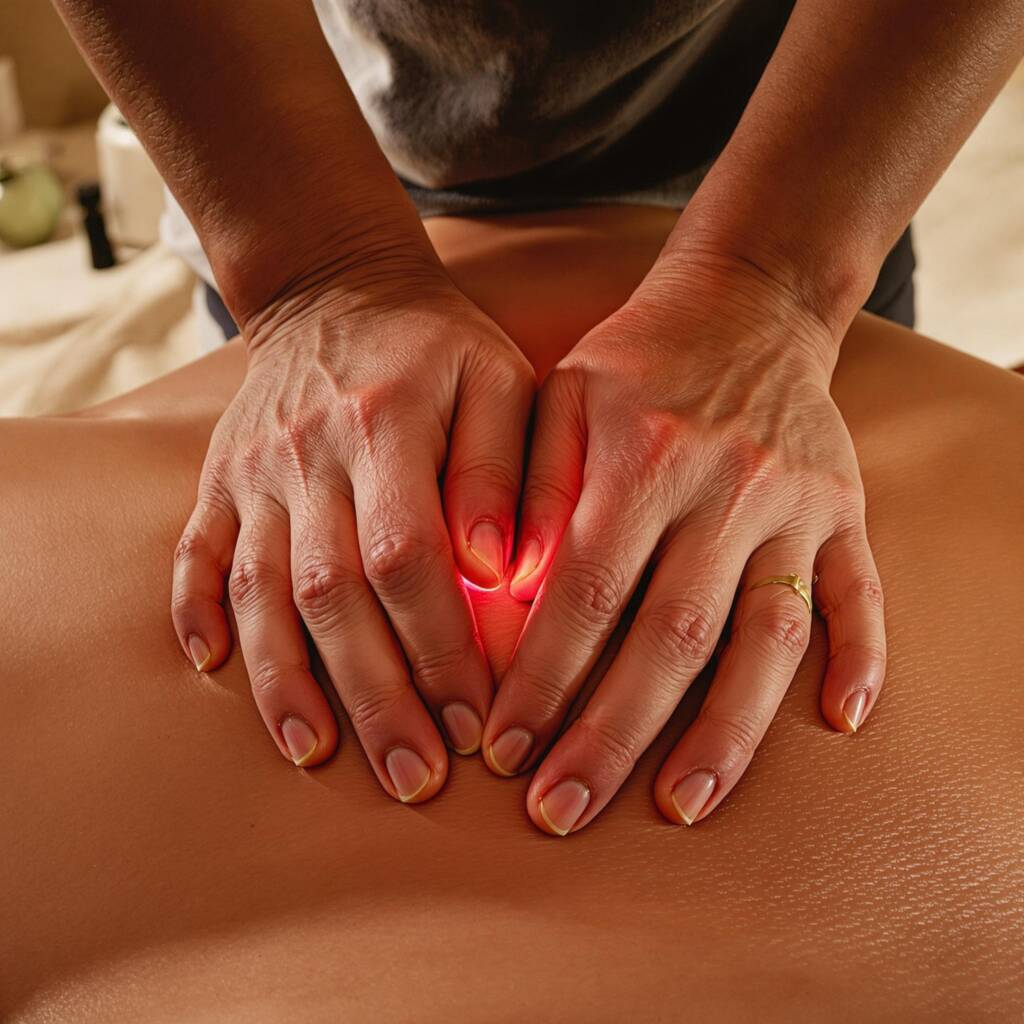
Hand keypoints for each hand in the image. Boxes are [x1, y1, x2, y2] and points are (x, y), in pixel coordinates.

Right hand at [171, 270, 534, 801]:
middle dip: (375, 695)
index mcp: (386, 424)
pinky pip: (196, 554)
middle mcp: (308, 455)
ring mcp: (253, 472)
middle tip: (415, 777)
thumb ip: (502, 469)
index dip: (442, 646)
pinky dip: (197, 614)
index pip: (408, 557)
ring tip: (316, 755)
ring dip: (285, 681)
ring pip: (259, 590)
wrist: (338, 290)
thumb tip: (498, 569)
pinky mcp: (220, 481)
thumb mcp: (498, 377)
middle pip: (332, 594)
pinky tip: (213, 672)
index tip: (478, 719)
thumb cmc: (437, 346)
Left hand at [482, 252, 885, 834]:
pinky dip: (861, 660)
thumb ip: (526, 488)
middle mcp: (726, 488)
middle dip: (611, 737)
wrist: (744, 305)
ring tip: (680, 807)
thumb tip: (496, 589)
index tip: (505, 749)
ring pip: (765, 639)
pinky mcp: (844, 512)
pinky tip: (841, 724)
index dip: (542, 680)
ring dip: (726, 733)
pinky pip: (861, 594)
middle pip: (670, 638)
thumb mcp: (558, 396)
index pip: (585, 595)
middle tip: (560, 812)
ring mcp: (796, 506)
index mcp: (643, 456)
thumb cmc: (634, 362)